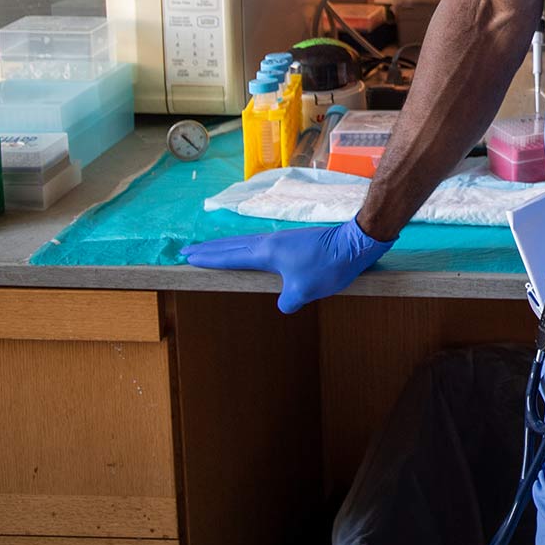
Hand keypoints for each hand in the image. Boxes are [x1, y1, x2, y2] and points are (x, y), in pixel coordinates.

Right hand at [182, 217, 393, 313]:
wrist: (356, 242)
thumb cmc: (329, 266)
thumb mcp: (304, 291)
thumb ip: (287, 301)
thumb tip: (284, 304)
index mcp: (267, 252)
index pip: (230, 256)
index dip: (209, 258)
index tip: (188, 257)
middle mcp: (270, 242)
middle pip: (233, 246)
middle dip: (210, 250)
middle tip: (188, 251)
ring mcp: (283, 240)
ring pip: (247, 244)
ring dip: (227, 247)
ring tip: (211, 250)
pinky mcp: (294, 241)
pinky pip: (261, 245)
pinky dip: (246, 248)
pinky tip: (251, 253)